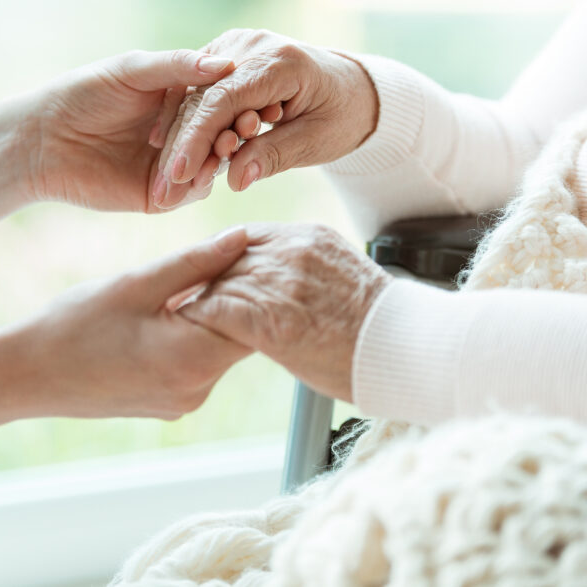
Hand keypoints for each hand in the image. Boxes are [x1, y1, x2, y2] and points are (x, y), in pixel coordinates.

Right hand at [10, 227, 251, 419]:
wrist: (28, 376)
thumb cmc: (75, 325)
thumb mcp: (138, 283)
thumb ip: (196, 262)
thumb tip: (243, 237)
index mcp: (193, 360)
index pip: (255, 317)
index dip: (254, 280)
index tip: (244, 250)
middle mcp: (197, 391)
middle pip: (241, 334)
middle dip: (234, 295)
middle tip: (218, 257)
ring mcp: (185, 402)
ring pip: (220, 348)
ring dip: (213, 314)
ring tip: (187, 283)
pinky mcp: (172, 404)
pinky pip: (199, 363)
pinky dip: (194, 336)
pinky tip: (168, 312)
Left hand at [20, 49, 234, 212]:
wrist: (44, 139)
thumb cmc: (83, 93)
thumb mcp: (132, 70)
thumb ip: (177, 66)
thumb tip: (226, 64)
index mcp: (179, 99)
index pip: (219, 100)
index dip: (235, 100)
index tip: (254, 97)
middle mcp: (181, 132)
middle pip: (221, 135)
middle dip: (233, 132)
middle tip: (245, 128)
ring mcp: (172, 165)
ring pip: (210, 165)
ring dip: (219, 159)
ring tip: (224, 151)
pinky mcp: (160, 195)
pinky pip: (189, 192)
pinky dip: (197, 184)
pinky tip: (201, 175)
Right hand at [154, 29, 378, 208]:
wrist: (351, 88)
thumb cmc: (340, 116)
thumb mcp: (315, 142)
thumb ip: (274, 156)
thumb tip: (234, 181)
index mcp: (280, 61)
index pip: (224, 100)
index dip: (197, 139)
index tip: (179, 176)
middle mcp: (251, 45)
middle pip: (202, 98)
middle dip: (182, 148)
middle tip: (164, 192)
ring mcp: (235, 47)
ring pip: (193, 96)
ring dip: (179, 140)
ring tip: (167, 184)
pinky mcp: (225, 57)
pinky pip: (197, 93)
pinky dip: (185, 125)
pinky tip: (171, 155)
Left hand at [177, 223, 391, 402]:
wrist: (407, 350)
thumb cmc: (380, 327)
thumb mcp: (343, 278)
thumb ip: (307, 269)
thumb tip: (284, 284)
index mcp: (309, 236)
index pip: (248, 237)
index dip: (224, 259)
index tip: (210, 277)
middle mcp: (291, 250)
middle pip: (226, 256)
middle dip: (204, 279)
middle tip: (182, 299)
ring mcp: (279, 281)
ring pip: (217, 281)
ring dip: (196, 301)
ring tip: (178, 318)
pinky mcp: (269, 318)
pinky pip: (215, 310)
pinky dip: (198, 320)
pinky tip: (188, 332)